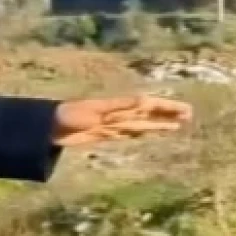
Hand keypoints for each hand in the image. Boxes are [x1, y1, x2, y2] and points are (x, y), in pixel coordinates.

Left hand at [52, 95, 192, 146]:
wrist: (47, 126)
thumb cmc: (68, 115)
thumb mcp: (95, 110)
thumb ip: (119, 107)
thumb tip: (144, 101)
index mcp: (117, 107)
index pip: (148, 106)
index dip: (166, 108)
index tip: (185, 111)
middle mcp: (117, 115)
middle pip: (147, 114)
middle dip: (167, 115)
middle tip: (189, 116)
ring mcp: (110, 125)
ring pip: (140, 124)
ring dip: (158, 125)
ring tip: (176, 126)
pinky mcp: (102, 134)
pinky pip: (126, 134)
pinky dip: (139, 133)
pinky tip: (147, 133)